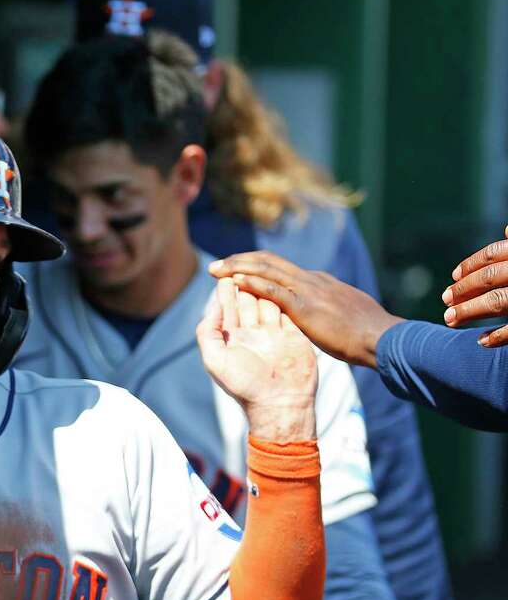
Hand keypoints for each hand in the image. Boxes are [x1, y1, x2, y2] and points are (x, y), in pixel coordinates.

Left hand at [196, 277, 317, 440]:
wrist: (280, 403)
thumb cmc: (244, 385)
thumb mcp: (215, 360)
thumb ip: (208, 332)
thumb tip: (212, 307)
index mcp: (234, 339)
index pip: (229, 309)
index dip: (226, 292)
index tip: (222, 274)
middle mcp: (253, 334)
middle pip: (247, 301)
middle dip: (243, 283)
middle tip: (239, 263)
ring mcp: (274, 333)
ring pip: (267, 302)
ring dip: (262, 285)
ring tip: (257, 266)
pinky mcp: (294, 335)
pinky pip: (287, 310)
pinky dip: (282, 296)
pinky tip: (279, 282)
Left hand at [208, 251, 402, 368]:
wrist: (383, 339)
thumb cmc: (367, 334)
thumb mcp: (342, 313)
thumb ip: (325, 307)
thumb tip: (318, 310)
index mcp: (317, 282)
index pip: (279, 267)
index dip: (254, 266)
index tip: (234, 268)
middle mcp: (310, 280)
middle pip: (267, 262)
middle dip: (239, 260)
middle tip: (216, 265)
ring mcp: (308, 290)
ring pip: (266, 270)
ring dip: (238, 267)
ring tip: (216, 269)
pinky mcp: (306, 306)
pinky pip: (274, 290)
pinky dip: (253, 283)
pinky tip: (236, 281)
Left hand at [444, 225, 507, 345]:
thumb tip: (507, 230)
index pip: (495, 254)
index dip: (473, 264)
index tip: (454, 275)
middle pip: (491, 277)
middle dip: (464, 289)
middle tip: (444, 300)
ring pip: (498, 301)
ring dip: (470, 311)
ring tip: (449, 319)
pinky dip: (498, 336)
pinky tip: (480, 341)